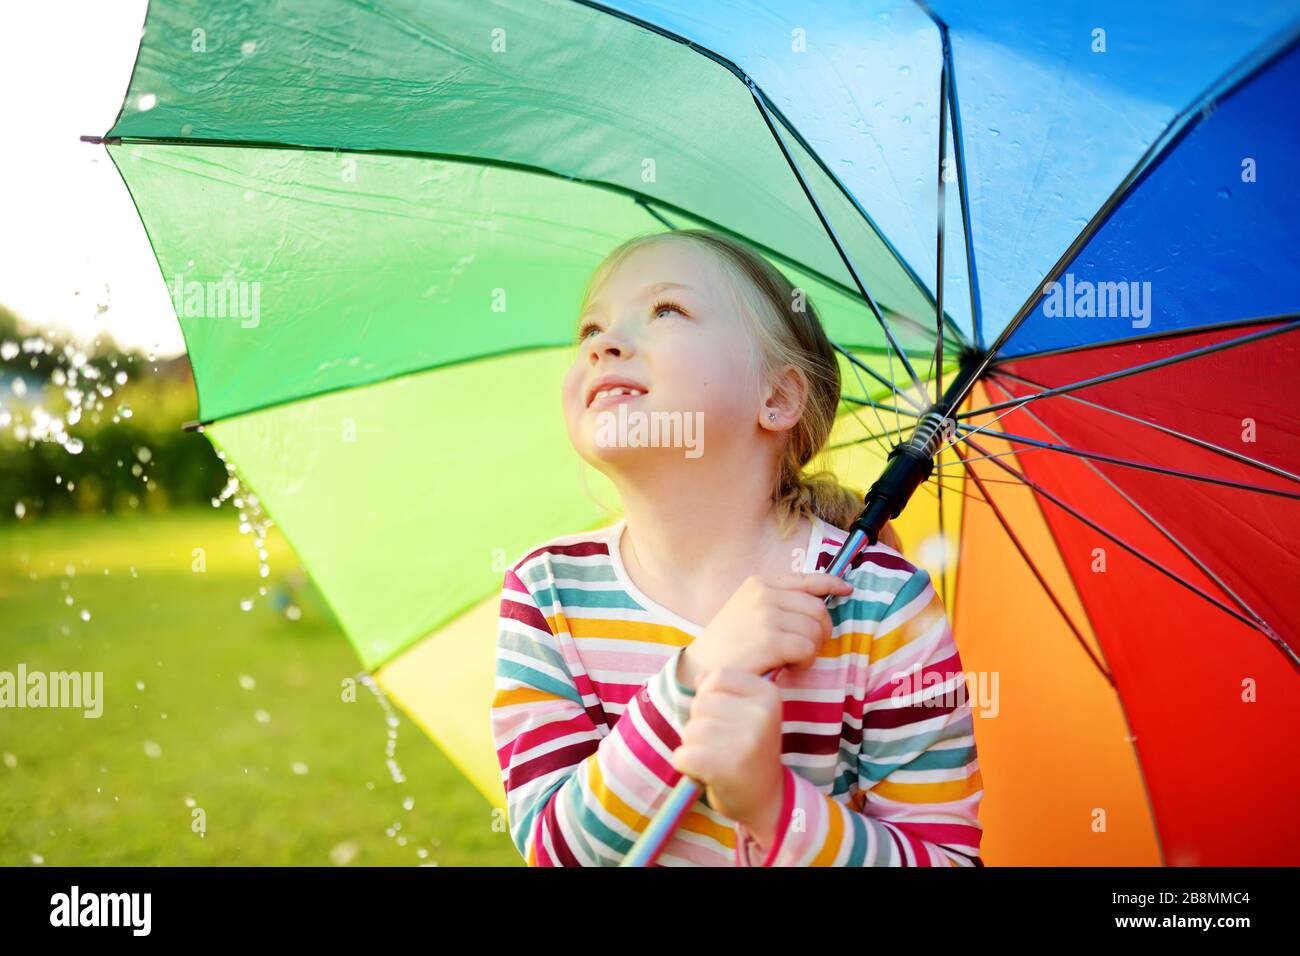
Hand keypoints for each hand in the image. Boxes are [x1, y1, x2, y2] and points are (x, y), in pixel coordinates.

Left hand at [669, 668, 785, 844]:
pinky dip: (686, 766)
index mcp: (768, 694)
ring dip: (694, 747)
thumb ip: (724, 690)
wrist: (767, 801)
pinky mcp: (725, 767)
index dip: (710, 697)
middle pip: (700, 702)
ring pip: (690, 729)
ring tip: (718, 759)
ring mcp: (745, 741)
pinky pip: (682, 755)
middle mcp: (761, 714)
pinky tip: (707, 773)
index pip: (716, 677)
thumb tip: (697, 677)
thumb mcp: (748, 712)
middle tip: (723, 745)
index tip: (728, 719)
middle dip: (701, 724)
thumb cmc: (750, 751)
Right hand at [677, 572, 852, 689]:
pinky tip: (789, 666)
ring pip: (815, 629)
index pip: (806, 578)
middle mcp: (764, 594)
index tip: (846, 590)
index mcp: (760, 583)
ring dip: (812, 649)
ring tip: (792, 658)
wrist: (701, 667)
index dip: (831, 583)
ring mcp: (766, 615)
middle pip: (818, 608)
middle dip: (821, 631)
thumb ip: (778, 602)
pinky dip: (805, 662)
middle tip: (806, 648)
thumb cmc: (729, 644)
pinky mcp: (770, 640)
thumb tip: (819, 602)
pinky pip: (808, 648)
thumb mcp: (749, 611)